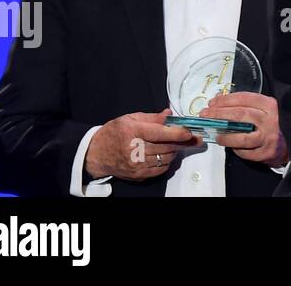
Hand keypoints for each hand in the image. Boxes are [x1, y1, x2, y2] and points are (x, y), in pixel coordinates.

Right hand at [84, 108, 199, 180]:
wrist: (96, 154)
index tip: (189, 132)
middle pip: (165, 146)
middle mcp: (134, 150)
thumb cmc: (114, 133)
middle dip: (182, 142)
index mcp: (132, 132)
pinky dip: (167, 161)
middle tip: (194, 138)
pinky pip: (160, 169)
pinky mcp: (138, 175)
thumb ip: (152, 117)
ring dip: (174, 150)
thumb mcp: (130, 119)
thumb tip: (170, 114)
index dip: (176, 133)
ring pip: (165, 157)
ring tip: (175, 144)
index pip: (159, 133)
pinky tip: (165, 154)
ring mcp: (136, 164)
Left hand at [201, 92, 288, 166]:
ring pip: (241, 136)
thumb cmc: (270, 124)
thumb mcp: (262, 109)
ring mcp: (268, 137)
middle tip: (206, 115)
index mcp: (269, 105)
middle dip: (219, 114)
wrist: (286, 144)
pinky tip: (228, 145)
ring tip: (215, 134)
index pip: (244, 99)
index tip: (212, 103)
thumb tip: (218, 100)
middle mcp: (270, 120)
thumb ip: (244, 105)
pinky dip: (234, 148)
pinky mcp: (264, 152)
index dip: (225, 100)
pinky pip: (244, 151)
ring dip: (224, 135)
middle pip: (240, 115)